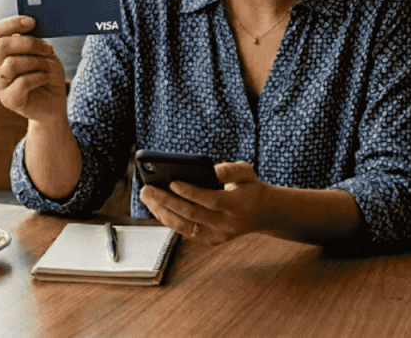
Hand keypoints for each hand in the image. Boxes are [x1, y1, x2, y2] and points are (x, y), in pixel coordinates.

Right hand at [0, 16, 65, 121]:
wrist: (54, 102)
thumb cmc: (47, 74)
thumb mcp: (44, 53)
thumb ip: (35, 40)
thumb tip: (32, 25)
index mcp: (1, 52)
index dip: (12, 23)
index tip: (32, 22)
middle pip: (2, 45)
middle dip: (29, 44)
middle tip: (48, 49)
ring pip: (11, 63)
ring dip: (36, 62)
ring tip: (49, 67)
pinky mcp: (8, 99)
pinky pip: (22, 82)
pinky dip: (39, 77)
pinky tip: (46, 78)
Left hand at [139, 161, 270, 244]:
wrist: (263, 213)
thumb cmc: (249, 187)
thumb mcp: (247, 172)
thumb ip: (231, 170)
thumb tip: (213, 170)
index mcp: (237, 205)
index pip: (210, 200)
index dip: (191, 192)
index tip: (172, 182)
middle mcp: (227, 224)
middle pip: (192, 214)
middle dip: (167, 201)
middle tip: (147, 189)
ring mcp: (218, 235)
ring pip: (185, 227)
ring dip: (163, 213)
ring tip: (147, 197)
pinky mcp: (211, 240)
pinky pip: (186, 231)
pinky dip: (169, 220)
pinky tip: (156, 207)